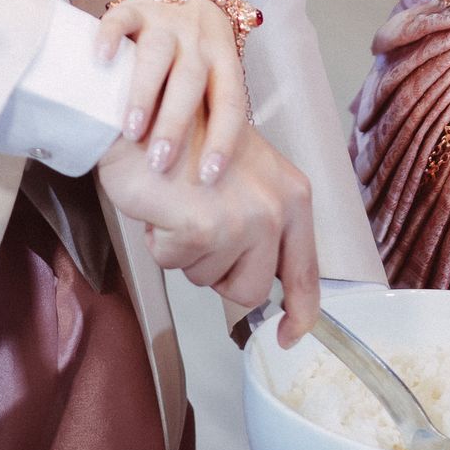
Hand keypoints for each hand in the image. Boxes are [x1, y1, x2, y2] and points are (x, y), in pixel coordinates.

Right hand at [96, 0, 247, 186]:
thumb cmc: (202, 49)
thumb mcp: (218, 75)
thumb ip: (211, 116)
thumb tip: (206, 187)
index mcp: (224, 61)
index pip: (231, 103)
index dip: (224, 141)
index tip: (210, 177)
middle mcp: (199, 42)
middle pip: (192, 83)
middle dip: (177, 125)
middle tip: (160, 163)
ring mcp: (167, 22)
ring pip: (158, 55)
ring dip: (145, 92)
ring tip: (130, 129)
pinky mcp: (136, 5)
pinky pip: (122, 18)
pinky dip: (111, 37)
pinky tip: (101, 60)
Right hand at [98, 120, 320, 340]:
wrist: (143, 115)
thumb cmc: (187, 144)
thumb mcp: (246, 178)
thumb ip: (265, 225)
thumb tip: (269, 281)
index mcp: (293, 195)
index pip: (306, 273)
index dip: (299, 313)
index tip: (288, 334)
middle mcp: (276, 208)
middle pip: (250, 290)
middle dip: (217, 272)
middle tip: (198, 229)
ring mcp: (242, 220)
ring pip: (208, 280)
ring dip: (186, 253)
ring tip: (181, 206)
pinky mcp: (204, 228)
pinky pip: (176, 264)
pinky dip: (162, 242)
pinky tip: (164, 205)